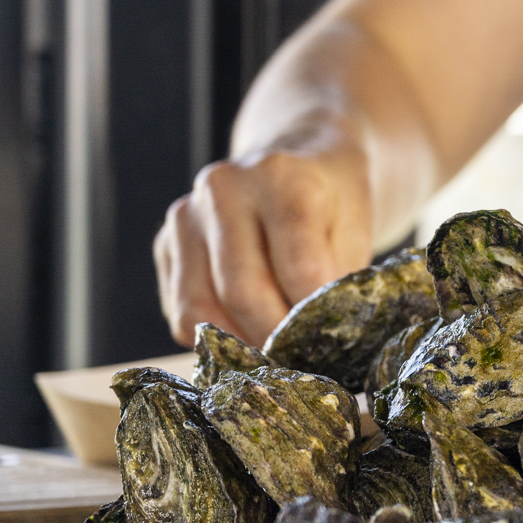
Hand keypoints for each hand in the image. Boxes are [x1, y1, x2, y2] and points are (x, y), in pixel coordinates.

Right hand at [152, 131, 374, 348]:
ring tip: (274, 349)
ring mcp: (187, 215)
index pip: (298, 267)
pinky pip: (181, 311)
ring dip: (240, 342)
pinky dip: (215, 335)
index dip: (314, 317)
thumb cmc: (333, 204)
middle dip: (275, 338)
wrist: (300, 163)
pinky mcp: (165, 244)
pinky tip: (247, 328)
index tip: (330, 340)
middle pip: (242, 291)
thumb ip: (338, 283)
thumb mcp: (357, 233)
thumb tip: (321, 344)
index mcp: (281, 177)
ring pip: (200, 308)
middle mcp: (224, 188)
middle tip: (301, 358)